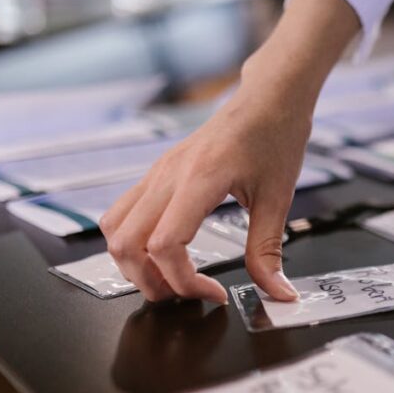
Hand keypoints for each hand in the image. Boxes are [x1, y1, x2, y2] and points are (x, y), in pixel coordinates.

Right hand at [100, 0, 358, 303]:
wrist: (269, 97)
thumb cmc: (276, 136)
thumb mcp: (279, 199)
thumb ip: (269, 251)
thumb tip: (278, 294)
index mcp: (200, 179)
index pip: (165, 244)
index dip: (184, 281)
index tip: (214, 294)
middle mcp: (168, 174)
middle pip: (125, 243)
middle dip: (150, 281)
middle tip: (186, 296)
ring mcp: (158, 172)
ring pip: (114, 228)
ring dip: (133, 264)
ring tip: (171, 279)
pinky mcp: (157, 173)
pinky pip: (124, 212)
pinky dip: (133, 242)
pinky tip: (166, 253)